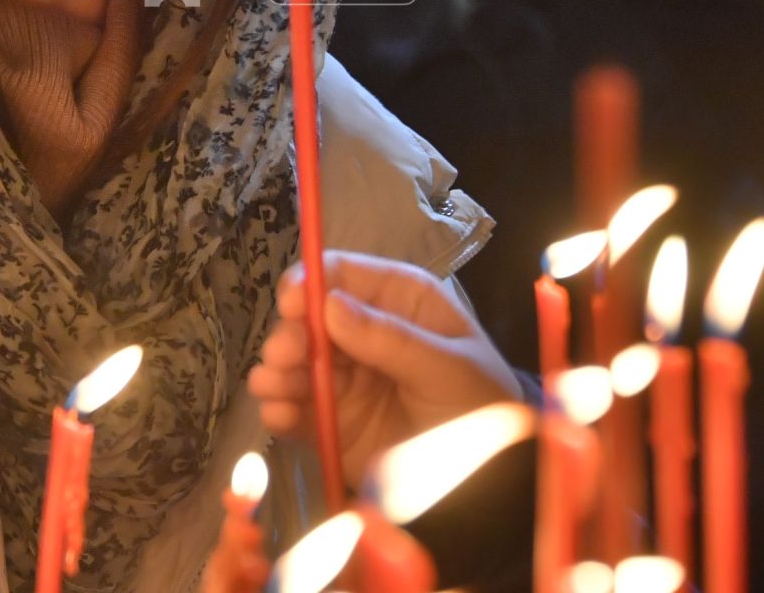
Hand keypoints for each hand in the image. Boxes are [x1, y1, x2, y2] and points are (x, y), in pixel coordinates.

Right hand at [246, 250, 521, 484]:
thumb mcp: (449, 369)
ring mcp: (345, 379)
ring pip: (294, 363)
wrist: (489, 488)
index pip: (345, 275)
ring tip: (273, 387)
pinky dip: (279, 409)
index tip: (290, 303)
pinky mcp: (331, 422)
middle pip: (309, 319)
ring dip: (276, 371)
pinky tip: (280, 416)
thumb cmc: (481, 409)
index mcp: (399, 302)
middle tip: (283, 357)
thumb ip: (392, 339)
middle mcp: (365, 333)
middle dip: (290, 334)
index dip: (311, 282)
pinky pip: (294, 409)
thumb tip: (330, 306)